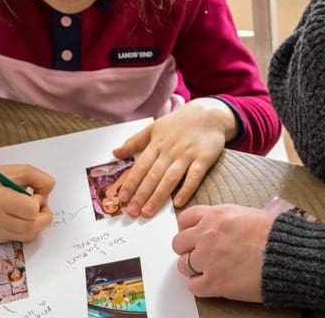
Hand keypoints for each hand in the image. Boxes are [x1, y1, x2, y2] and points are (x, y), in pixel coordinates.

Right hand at [0, 156, 54, 241]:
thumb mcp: (21, 171)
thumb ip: (41, 179)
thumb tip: (48, 196)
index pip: (31, 210)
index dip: (40, 202)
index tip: (35, 194)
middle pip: (32, 226)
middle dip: (43, 215)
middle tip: (39, 204)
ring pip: (28, 236)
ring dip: (37, 224)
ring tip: (30, 210)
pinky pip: (21, 239)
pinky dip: (27, 229)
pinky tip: (21, 217)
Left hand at [112, 98, 235, 217]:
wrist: (209, 113)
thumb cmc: (180, 122)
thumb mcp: (155, 127)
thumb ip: (135, 141)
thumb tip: (115, 153)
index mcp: (157, 143)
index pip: (141, 165)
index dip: (131, 182)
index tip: (122, 197)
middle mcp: (170, 150)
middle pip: (153, 175)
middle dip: (141, 194)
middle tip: (131, 212)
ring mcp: (187, 155)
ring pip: (170, 178)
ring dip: (158, 196)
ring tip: (147, 212)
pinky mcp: (204, 159)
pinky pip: (194, 176)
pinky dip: (186, 190)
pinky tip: (178, 203)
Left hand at [171, 204, 273, 301]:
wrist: (287, 256)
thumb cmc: (275, 236)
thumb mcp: (246, 215)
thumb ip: (224, 219)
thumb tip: (215, 226)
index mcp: (216, 215)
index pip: (185, 219)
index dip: (187, 229)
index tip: (192, 236)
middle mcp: (207, 235)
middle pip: (179, 243)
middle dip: (188, 250)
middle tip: (199, 255)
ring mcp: (209, 259)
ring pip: (183, 265)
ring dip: (194, 269)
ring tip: (208, 270)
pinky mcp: (215, 282)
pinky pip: (193, 287)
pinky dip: (201, 287)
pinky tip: (213, 283)